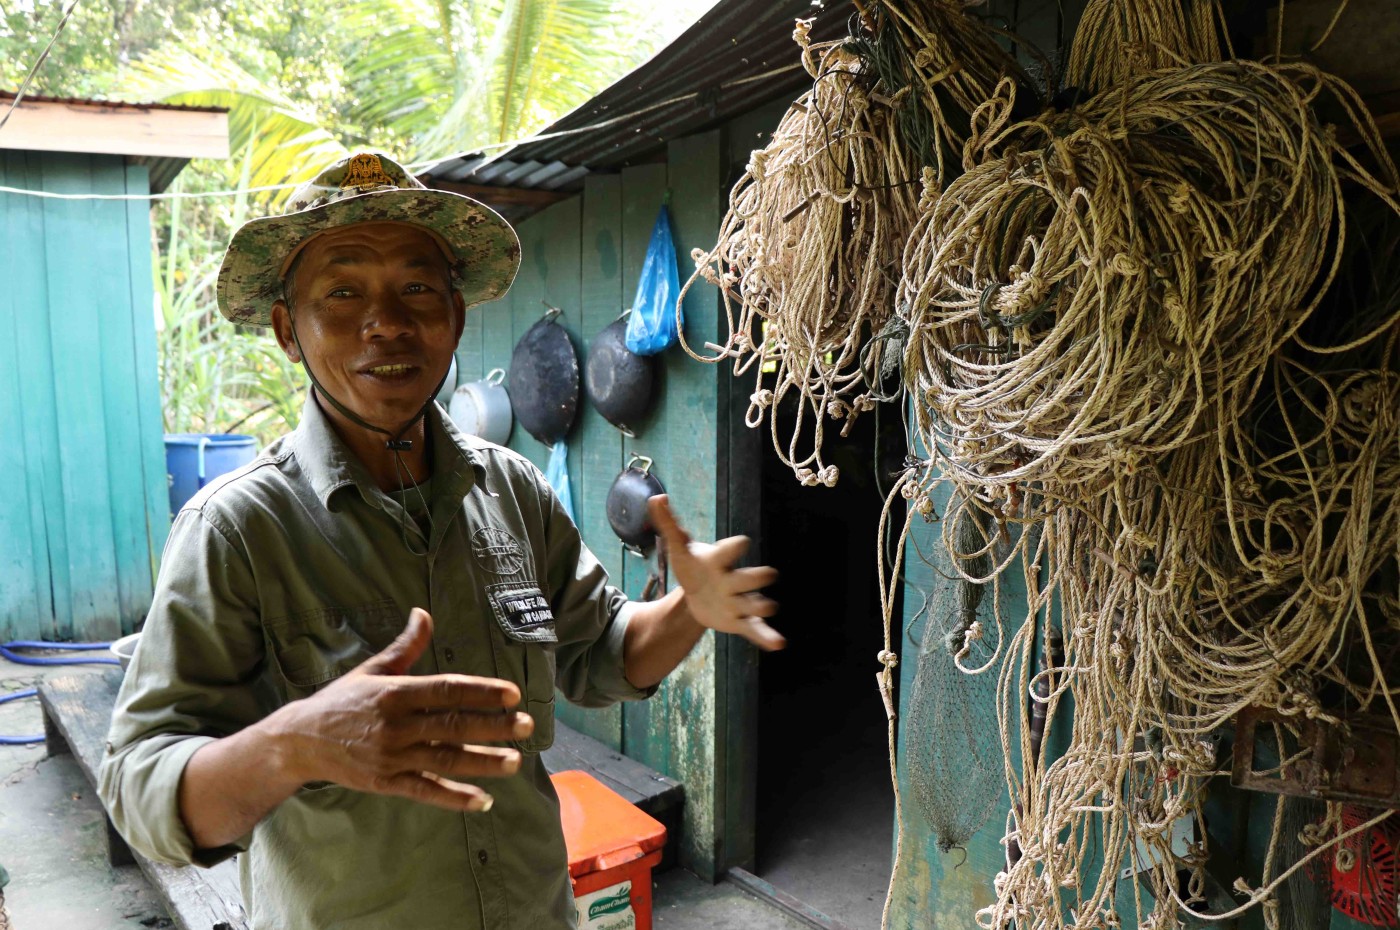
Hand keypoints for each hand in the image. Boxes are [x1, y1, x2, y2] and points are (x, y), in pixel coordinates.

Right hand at [266, 608, 532, 811]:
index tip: (512, 694)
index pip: (447, 690)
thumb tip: (424, 612)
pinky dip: (454, 797)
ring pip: (445, 760)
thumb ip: (406, 646)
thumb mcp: (373, 670)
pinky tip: (483, 800)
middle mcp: (395, 725)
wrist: (299, 742)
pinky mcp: (386, 783)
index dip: (481, 692)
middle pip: (453, 725)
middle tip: (527, 726)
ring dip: (483, 762)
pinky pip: (425, 791)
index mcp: (395, 692)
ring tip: (514, 761)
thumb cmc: (342, 701)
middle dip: (494, 727)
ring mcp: (391, 756)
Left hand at [648, 495, 783, 650]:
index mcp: (720, 560)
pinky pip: (755, 630)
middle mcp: (734, 580)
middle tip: (768, 574)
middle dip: (758, 576)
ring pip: (755, 604)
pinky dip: (767, 636)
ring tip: (768, 608)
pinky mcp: (739, 621)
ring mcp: (739, 601)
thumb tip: (656, 498)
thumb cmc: (692, 567)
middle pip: (751, 576)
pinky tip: (779, 644)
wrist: (696, 594)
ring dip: (762, 606)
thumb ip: (668, 525)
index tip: (743, 543)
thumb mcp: (678, 549)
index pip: (731, 550)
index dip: (736, 546)